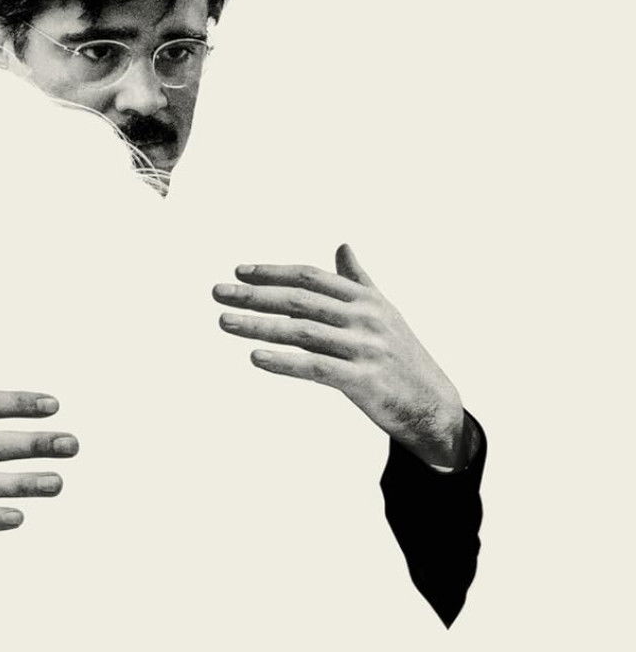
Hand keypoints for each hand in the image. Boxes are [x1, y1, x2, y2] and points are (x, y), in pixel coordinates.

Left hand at [213, 244, 470, 468]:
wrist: (433, 405)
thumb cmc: (401, 356)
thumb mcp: (383, 312)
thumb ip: (358, 280)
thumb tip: (342, 246)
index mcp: (366, 298)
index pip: (311, 276)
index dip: (273, 272)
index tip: (239, 271)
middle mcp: (366, 318)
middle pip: (300, 299)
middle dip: (255, 295)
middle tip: (218, 293)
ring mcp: (366, 349)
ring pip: (302, 332)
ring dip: (259, 326)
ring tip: (224, 322)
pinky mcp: (364, 381)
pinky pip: (316, 367)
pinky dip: (284, 362)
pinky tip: (256, 358)